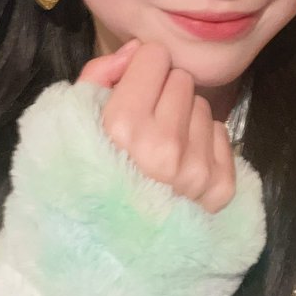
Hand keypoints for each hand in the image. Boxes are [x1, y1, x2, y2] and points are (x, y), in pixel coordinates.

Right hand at [76, 40, 236, 213]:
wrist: (109, 245)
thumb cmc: (88, 173)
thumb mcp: (75, 119)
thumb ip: (100, 73)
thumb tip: (139, 49)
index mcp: (121, 128)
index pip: (155, 57)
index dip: (141, 72)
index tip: (132, 94)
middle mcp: (163, 149)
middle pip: (182, 79)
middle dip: (164, 95)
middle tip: (147, 125)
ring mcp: (195, 172)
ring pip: (202, 106)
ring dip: (184, 120)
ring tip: (162, 149)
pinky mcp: (219, 189)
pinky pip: (220, 133)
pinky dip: (202, 144)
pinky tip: (180, 165)